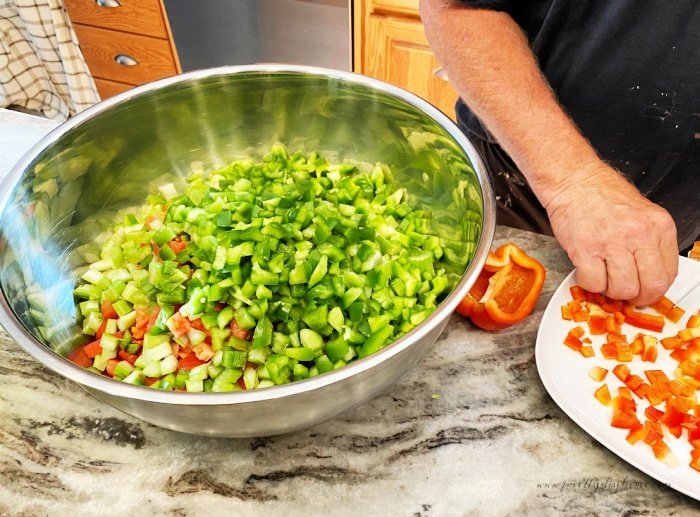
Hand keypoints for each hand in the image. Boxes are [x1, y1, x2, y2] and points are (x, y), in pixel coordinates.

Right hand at [545, 164, 678, 305]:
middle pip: (649, 287)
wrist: (575, 180)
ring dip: (610, 290)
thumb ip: (649, 242)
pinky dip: (589, 283)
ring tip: (603, 277)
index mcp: (659, 226)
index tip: (644, 291)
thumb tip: (648, 275)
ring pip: (621, 289)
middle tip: (625, 292)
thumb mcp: (641, 214)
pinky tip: (588, 270)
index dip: (655, 290)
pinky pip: (593, 283)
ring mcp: (612, 242)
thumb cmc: (603, 195)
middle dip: (636, 297)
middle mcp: (639, 234)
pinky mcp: (586, 249)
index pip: (668, 274)